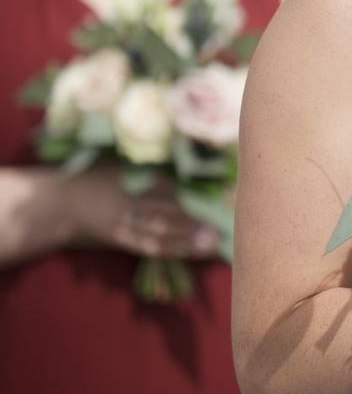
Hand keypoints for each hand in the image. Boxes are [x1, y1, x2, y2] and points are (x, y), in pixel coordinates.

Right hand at [64, 167, 220, 258]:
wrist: (65, 201)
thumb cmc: (101, 175)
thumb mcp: (124, 164)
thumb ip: (155, 168)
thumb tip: (195, 172)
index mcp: (132, 179)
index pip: (168, 189)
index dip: (192, 197)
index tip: (218, 199)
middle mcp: (128, 203)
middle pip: (166, 214)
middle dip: (194, 221)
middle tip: (222, 225)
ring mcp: (123, 224)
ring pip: (159, 235)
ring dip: (188, 240)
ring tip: (213, 243)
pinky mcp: (121, 239)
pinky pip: (149, 247)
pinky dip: (173, 251)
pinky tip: (194, 253)